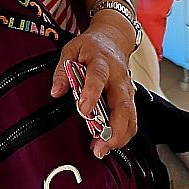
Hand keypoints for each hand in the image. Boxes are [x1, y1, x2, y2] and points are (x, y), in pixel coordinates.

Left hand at [50, 15, 137, 157]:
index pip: (98, 77)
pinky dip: (122, 135)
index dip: (92, 93)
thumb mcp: (71, 49)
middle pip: (123, 104)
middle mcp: (118, 77)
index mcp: (101, 62)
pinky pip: (131, 119)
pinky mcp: (129, 99)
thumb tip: (56, 92)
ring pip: (131, 116)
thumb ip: (62, 71)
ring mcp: (127, 89)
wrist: (114, 39)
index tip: (84, 110)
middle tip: (100, 146)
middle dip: (114, 128)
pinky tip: (108, 144)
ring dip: (119, 136)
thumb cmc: (91, 46)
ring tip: (102, 150)